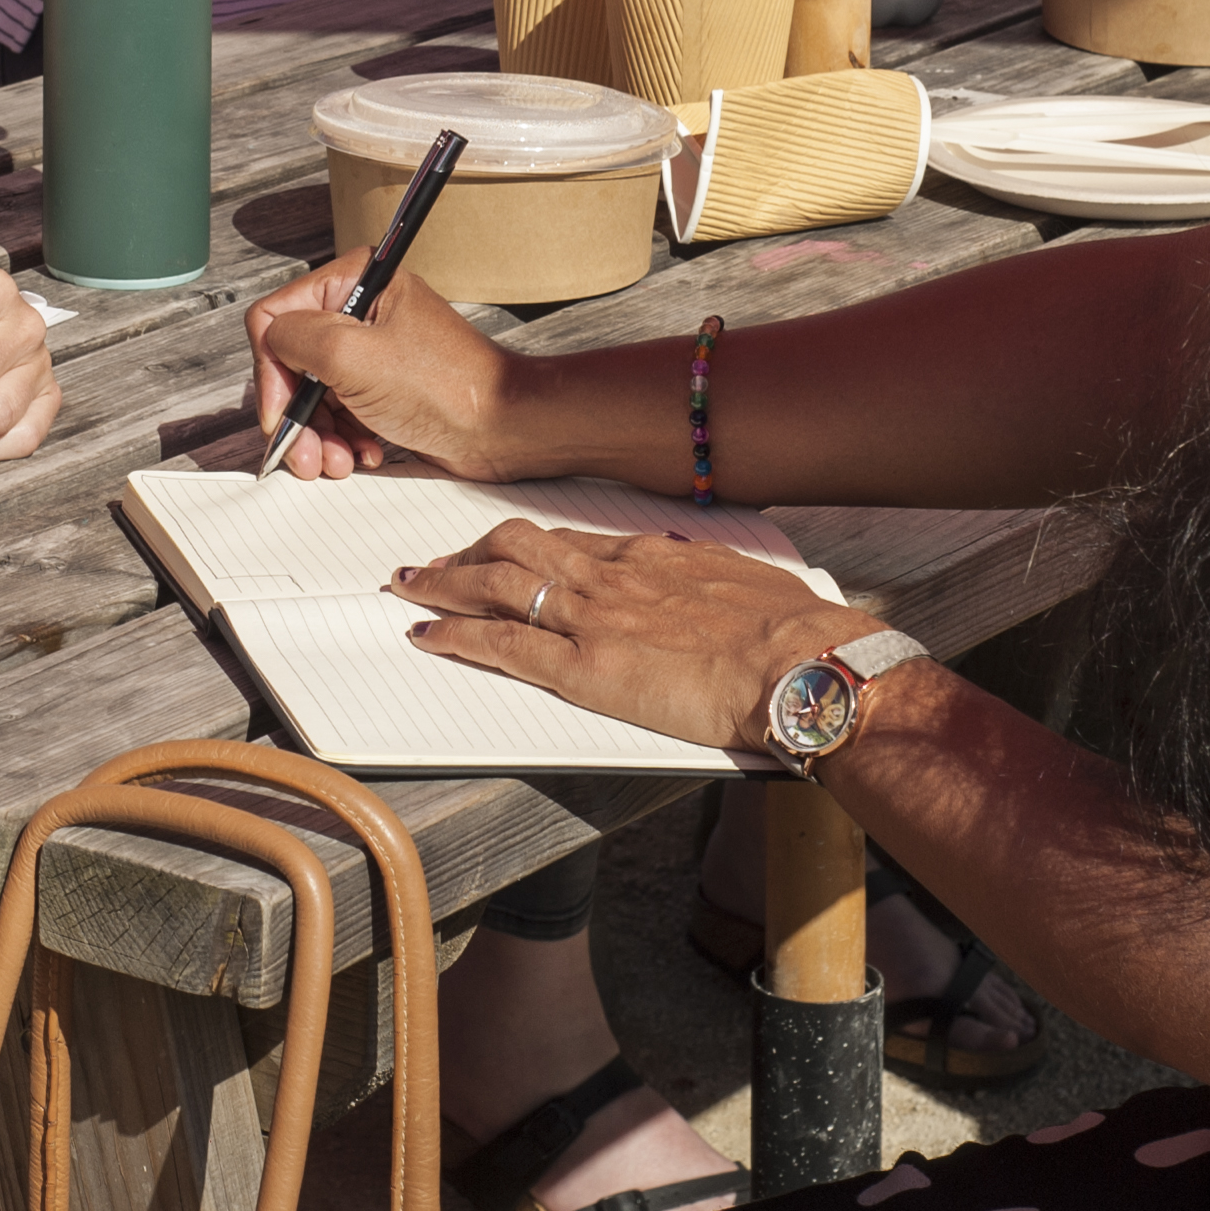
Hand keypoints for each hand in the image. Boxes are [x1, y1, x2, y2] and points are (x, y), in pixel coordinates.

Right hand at [245, 250, 511, 478]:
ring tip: (339, 462)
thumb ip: (295, 339)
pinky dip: (344, 440)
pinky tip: (364, 453)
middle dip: (298, 415)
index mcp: (356, 282)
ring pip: (313, 396)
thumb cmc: (447, 387)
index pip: (277, 318)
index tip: (282, 415)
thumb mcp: (354, 356)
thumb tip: (270, 340)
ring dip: (320, 436)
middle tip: (307, 454)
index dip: (272, 372)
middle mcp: (362, 312)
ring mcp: (372, 352)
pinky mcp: (382, 389)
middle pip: (292, 363)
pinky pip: (339, 414)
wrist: (502, 430)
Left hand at [395, 520, 878, 753]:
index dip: (521, 545)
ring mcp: (591, 619)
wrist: (799, 660)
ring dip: (443, 584)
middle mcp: (608, 576)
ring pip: (494, 586)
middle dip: (464, 553)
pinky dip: (456, 635)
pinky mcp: (585, 668)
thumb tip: (677, 559)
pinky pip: (502, 645)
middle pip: (513, 549)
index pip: (564, 542)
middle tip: (431, 561)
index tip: (498, 549)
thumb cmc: (786, 628)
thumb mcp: (737, 577)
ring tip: (409, 586)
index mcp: (645, 556)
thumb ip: (696, 570)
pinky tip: (427, 634)